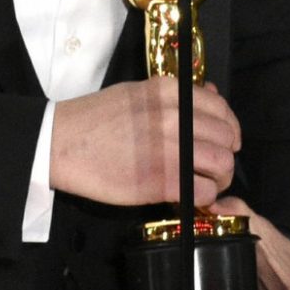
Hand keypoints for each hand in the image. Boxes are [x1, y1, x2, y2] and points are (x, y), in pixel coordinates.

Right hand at [50, 78, 239, 207]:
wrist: (60, 142)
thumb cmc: (95, 119)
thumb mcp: (137, 94)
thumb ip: (176, 96)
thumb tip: (211, 95)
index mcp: (169, 92)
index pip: (222, 108)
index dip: (229, 128)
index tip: (224, 141)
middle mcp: (175, 116)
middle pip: (227, 139)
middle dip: (225, 156)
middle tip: (212, 168)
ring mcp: (170, 149)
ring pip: (222, 166)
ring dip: (219, 179)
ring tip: (203, 183)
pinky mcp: (161, 181)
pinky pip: (203, 192)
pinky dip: (203, 198)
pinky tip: (189, 196)